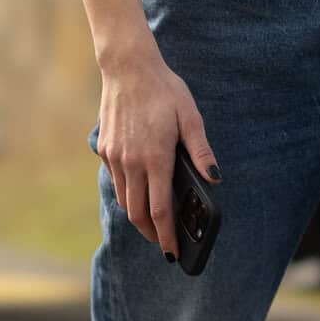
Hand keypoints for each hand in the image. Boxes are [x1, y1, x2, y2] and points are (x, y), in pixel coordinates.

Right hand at [97, 43, 218, 258]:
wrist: (128, 68)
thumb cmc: (164, 90)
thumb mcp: (190, 117)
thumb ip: (201, 151)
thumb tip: (215, 178)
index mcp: (155, 158)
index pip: (159, 210)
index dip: (166, 235)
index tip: (172, 251)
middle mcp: (131, 162)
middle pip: (137, 214)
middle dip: (151, 233)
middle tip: (164, 242)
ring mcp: (114, 157)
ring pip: (124, 200)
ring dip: (138, 215)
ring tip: (153, 220)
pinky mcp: (104, 149)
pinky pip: (116, 180)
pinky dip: (127, 192)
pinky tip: (140, 189)